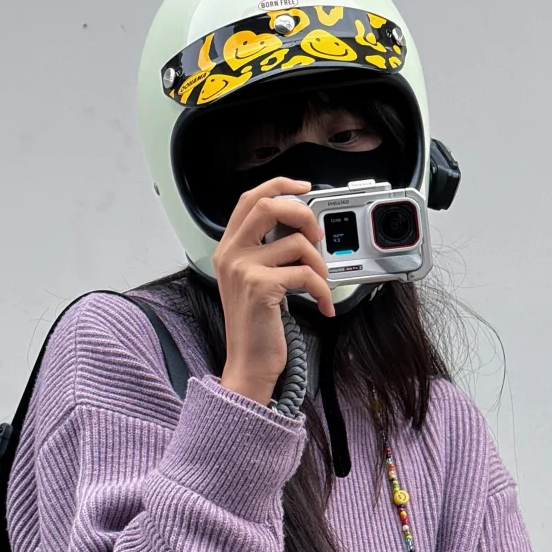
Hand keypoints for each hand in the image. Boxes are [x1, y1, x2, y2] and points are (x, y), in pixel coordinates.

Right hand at [212, 176, 332, 404]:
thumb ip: (265, 252)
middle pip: (269, 206)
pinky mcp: (261, 286)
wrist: (248, 365)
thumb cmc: (255, 328)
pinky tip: (323, 305)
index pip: (250, 199)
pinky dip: (323, 290)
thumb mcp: (252, 282)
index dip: (279, 185)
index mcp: (228, 249)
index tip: (303, 188)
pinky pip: (305, 274)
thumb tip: (300, 230)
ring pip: (296, 243)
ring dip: (319, 265)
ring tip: (321, 285)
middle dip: (303, 214)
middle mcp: (231, 254)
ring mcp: (243, 269)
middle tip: (316, 235)